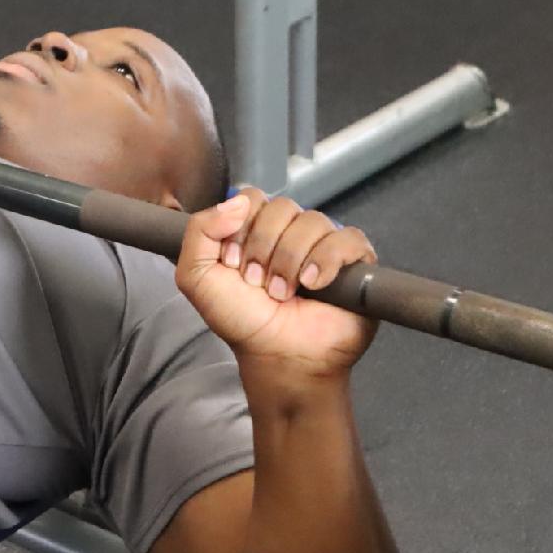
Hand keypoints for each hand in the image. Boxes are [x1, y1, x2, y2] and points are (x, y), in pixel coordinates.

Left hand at [175, 188, 379, 388]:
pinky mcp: (355, 261)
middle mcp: (291, 232)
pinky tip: (313, 285)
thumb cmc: (241, 320)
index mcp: (256, 229)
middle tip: (258, 283)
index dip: (240, 228)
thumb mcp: (196, 276)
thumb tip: (236, 202)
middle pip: (282, 207)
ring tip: (283, 292)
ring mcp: (324, 244)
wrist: (276, 355)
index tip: (233, 264)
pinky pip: (348, 239)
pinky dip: (327, 261)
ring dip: (289, 261)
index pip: (252, 197)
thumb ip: (198, 231)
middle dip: (263, 248)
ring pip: (313, 221)